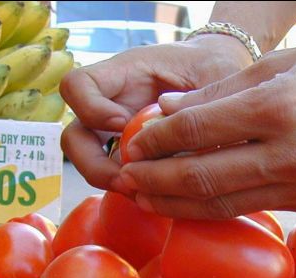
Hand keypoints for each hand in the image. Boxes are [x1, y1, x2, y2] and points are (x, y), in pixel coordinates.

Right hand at [60, 35, 252, 191]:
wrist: (221, 74)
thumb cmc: (214, 66)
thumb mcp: (211, 71)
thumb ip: (200, 98)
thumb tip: (185, 133)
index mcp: (123, 75)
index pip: (77, 86)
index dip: (90, 109)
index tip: (122, 124)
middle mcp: (112, 106)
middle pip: (74, 137)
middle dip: (94, 164)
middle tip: (128, 177)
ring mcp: (120, 135)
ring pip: (90, 164)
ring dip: (112, 182)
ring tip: (145, 191)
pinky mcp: (136, 158)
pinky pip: (121, 178)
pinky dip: (136, 189)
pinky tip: (161, 194)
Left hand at [114, 29, 295, 218]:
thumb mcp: (287, 62)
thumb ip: (223, 92)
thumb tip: (170, 111)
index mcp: (281, 108)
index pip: (197, 131)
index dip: (157, 140)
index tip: (134, 142)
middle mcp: (292, 154)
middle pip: (202, 177)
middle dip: (156, 181)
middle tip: (125, 179)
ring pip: (224, 203)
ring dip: (178, 204)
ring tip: (147, 199)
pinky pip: (256, 205)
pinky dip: (217, 205)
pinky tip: (193, 202)